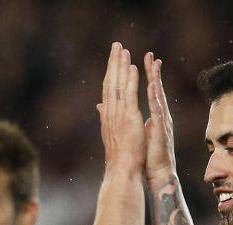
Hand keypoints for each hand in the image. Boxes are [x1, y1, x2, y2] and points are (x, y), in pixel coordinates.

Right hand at [97, 42, 144, 170]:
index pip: (108, 90)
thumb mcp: (110, 133)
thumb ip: (106, 117)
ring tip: (123, 50)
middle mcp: (110, 113)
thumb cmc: (119, 157)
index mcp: (108, 116)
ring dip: (120, 66)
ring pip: (118, 85)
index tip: (112, 58)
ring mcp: (119, 115)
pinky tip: (132, 68)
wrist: (121, 170)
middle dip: (113, 63)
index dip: (110, 73)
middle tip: (116, 45)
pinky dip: (130, 81)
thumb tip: (100, 107)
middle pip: (110, 83)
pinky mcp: (130, 118)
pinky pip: (130, 96)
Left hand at [143, 52, 176, 183]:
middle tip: (150, 55)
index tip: (140, 61)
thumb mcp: (138, 132)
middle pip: (156, 89)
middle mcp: (159, 115)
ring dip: (157, 81)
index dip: (144, 77)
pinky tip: (154, 87)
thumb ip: (132, 118)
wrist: (156, 172)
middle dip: (153, 72)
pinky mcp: (161, 130)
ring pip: (159, 97)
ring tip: (154, 65)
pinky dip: (156, 99)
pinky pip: (159, 111)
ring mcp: (162, 121)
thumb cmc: (147, 153)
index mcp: (153, 115)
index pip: (148, 91)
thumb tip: (123, 109)